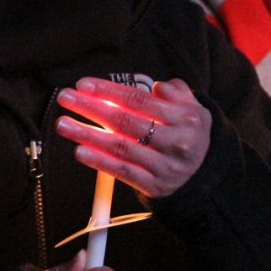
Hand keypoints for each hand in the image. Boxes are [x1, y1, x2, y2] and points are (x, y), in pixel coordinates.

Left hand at [55, 78, 211, 198]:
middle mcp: (176, 141)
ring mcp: (164, 165)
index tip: (84, 85)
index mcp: (186, 117)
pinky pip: (122, 172)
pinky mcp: (154, 185)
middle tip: (67, 98)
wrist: (207, 175)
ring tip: (64, 124)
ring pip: (120, 147)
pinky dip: (99, 162)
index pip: (140, 100)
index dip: (109, 91)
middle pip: (126, 121)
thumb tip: (156, 87)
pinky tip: (80, 151)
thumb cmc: (192, 135)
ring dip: (88, 135)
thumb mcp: (195, 108)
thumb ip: (177, 92)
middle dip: (91, 108)